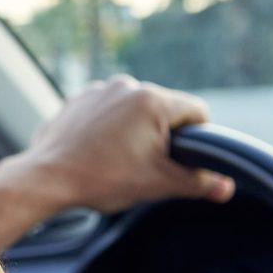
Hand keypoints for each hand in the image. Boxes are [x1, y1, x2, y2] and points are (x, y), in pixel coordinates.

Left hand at [0, 76, 234, 250]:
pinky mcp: (77, 99)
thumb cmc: (101, 179)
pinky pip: (107, 110)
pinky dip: (109, 127)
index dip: (199, 137)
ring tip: (119, 160)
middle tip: (147, 165)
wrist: (46, 178)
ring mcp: (99, 89)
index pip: (196, 111)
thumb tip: (226, 187)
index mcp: (152, 100)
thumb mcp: (158, 184)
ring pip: (133, 109)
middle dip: (162, 135)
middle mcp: (127, 85)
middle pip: (163, 109)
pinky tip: (98, 151)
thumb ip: (198, 183)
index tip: (187, 158)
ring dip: (135, 130)